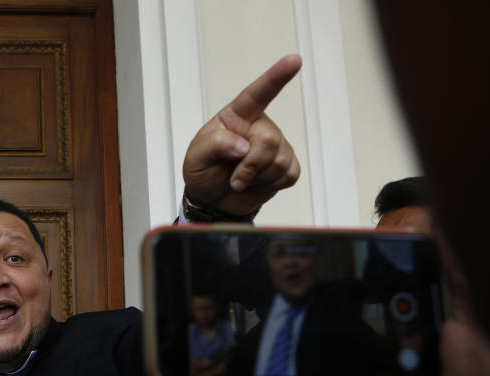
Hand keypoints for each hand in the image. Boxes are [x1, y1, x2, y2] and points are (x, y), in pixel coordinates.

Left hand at [182, 54, 301, 215]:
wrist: (213, 199)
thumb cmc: (204, 171)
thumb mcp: (196, 156)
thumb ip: (215, 145)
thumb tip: (242, 146)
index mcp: (237, 116)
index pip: (258, 93)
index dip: (276, 76)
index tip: (294, 61)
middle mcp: (259, 127)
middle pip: (269, 140)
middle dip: (251, 165)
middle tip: (234, 178)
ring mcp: (277, 146)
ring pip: (279, 162)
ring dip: (255, 178)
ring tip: (241, 180)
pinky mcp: (287, 166)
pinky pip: (288, 175)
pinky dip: (268, 186)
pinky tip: (256, 183)